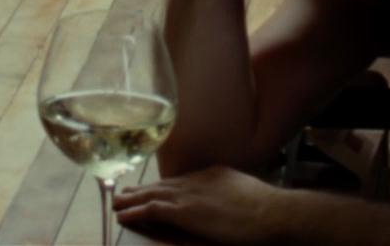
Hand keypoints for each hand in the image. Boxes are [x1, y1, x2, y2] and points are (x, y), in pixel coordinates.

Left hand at [114, 166, 286, 245]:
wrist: (271, 213)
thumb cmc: (268, 209)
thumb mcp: (246, 194)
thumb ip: (231, 194)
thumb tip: (228, 202)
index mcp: (213, 174)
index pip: (182, 180)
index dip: (164, 186)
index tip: (153, 188)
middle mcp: (197, 180)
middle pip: (163, 184)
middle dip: (143, 189)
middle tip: (125, 191)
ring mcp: (190, 195)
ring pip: (153, 195)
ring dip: (132, 199)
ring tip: (118, 201)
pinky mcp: (185, 211)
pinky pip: (153, 210)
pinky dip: (136, 212)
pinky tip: (123, 215)